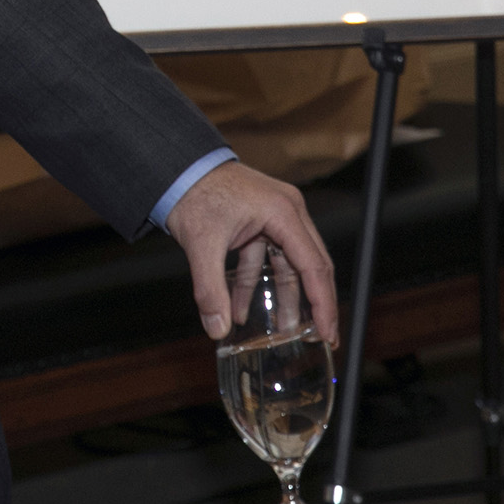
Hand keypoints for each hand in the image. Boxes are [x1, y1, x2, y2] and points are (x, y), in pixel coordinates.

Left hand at [165, 159, 339, 344]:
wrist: (175, 166)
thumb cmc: (193, 192)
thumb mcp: (202, 244)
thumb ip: (211, 289)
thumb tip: (217, 327)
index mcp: (284, 213)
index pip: (314, 266)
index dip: (323, 303)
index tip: (328, 334)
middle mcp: (287, 212)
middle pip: (309, 265)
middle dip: (312, 303)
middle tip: (319, 337)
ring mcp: (273, 216)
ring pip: (286, 264)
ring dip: (279, 297)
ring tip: (280, 331)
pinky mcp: (257, 221)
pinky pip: (263, 258)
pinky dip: (253, 282)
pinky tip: (240, 310)